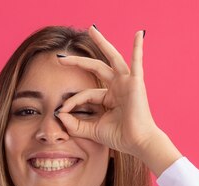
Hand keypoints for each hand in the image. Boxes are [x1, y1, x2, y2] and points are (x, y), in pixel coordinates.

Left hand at [55, 26, 162, 158]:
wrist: (137, 143)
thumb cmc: (120, 137)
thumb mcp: (92, 130)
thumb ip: (75, 124)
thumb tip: (58, 115)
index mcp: (108, 98)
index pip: (85, 94)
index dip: (71, 101)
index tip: (61, 112)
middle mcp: (117, 87)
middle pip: (95, 68)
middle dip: (78, 62)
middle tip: (60, 58)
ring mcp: (126, 83)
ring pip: (111, 58)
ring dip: (102, 42)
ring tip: (92, 30)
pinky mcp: (136, 83)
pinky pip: (137, 61)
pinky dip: (138, 47)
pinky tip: (139, 34)